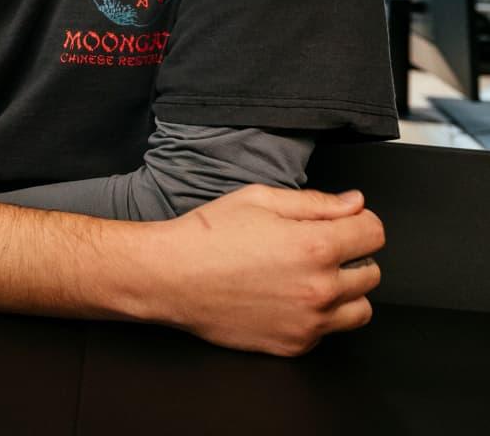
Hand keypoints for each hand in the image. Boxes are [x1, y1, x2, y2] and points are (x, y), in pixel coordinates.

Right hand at [154, 185, 383, 356]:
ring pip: (361, 308)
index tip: (345, 222)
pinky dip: (318, 316)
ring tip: (310, 277)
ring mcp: (310, 322)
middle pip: (372, 272)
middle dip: (352, 256)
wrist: (171, 276)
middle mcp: (320, 288)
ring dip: (344, 291)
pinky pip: (329, 332)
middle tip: (317, 248)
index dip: (360, 221)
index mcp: (314, 245)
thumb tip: (354, 203)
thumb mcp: (259, 200)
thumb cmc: (208, 236)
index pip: (375, 232)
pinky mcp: (295, 344)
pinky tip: (287, 298)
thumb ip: (315, 202)